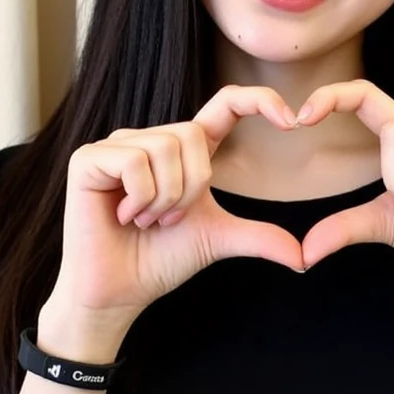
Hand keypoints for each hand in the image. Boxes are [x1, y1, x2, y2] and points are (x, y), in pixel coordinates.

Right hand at [46, 85, 306, 329]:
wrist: (118, 293)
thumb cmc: (161, 261)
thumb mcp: (217, 240)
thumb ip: (259, 238)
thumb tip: (305, 258)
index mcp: (185, 151)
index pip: (226, 104)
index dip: (258, 100)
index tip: (292, 121)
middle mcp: (151, 139)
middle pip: (192, 134)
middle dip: (189, 188)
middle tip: (168, 220)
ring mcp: (118, 145)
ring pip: (164, 147)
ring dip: (163, 198)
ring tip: (144, 220)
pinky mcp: (89, 158)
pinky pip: (134, 161)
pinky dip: (139, 197)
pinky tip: (123, 216)